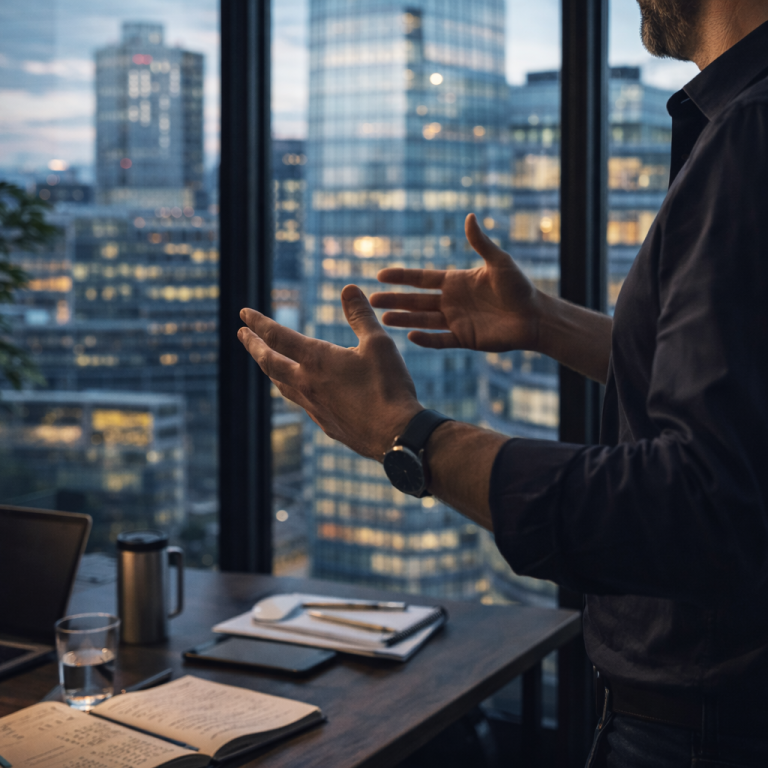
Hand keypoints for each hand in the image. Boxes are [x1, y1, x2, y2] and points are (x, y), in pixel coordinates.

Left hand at [237, 285, 422, 460]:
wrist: (396, 434)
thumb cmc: (388, 386)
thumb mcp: (378, 343)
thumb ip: (361, 315)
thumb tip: (348, 289)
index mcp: (317, 360)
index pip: (277, 336)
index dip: (259, 322)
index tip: (243, 314)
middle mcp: (307, 384)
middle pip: (270, 362)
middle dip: (253, 345)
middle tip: (242, 334)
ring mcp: (314, 407)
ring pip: (281, 385)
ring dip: (270, 369)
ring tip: (266, 361)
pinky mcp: (327, 424)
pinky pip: (302, 403)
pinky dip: (293, 390)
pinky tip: (302, 392)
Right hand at [370, 213, 544, 352]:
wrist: (535, 317)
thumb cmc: (520, 287)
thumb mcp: (499, 262)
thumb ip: (481, 243)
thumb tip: (469, 216)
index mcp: (456, 282)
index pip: (422, 279)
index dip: (402, 277)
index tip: (381, 275)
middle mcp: (451, 302)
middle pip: (416, 301)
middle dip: (394, 300)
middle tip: (371, 301)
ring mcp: (456, 321)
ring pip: (423, 321)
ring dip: (403, 320)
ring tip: (383, 320)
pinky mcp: (464, 339)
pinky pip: (440, 340)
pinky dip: (426, 340)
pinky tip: (411, 337)